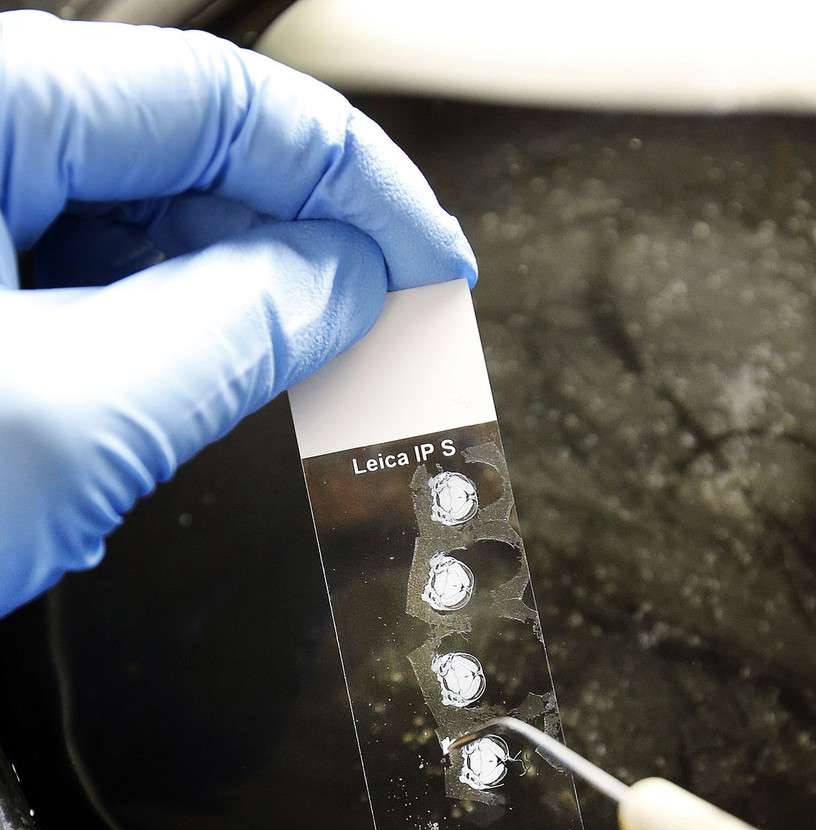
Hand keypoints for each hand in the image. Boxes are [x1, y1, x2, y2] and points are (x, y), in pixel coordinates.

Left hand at [0, 11, 475, 617]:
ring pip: (124, 227)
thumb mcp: (74, 417)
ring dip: (210, 311)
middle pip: (178, 158)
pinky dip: (131, 348)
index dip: (355, 185)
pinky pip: (64, 282)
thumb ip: (236, 331)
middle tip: (376, 332)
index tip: (428, 259)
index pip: (226, 105)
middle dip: (289, 251)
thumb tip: (341, 285)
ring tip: (261, 392)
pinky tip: (146, 415)